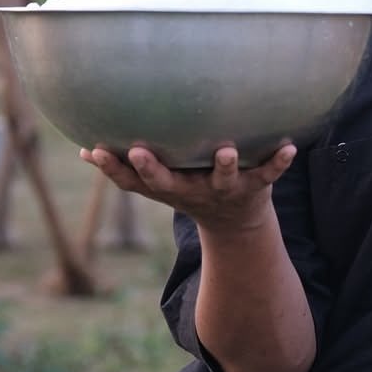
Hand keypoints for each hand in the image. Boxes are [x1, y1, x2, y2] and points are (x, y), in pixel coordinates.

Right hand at [80, 143, 296, 231]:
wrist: (237, 224)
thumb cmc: (189, 188)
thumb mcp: (156, 184)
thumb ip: (122, 168)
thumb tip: (81, 151)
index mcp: (167, 187)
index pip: (133, 181)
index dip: (113, 168)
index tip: (95, 150)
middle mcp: (191, 190)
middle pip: (168, 182)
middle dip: (153, 169)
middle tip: (140, 151)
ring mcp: (224, 189)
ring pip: (222, 179)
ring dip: (223, 166)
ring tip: (225, 150)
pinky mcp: (255, 186)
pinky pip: (269, 174)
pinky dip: (279, 163)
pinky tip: (290, 147)